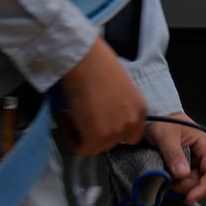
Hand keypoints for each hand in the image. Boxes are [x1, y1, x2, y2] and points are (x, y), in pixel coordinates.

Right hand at [57, 36, 146, 155]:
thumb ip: (119, 105)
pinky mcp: (96, 138)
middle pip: (113, 142)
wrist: (83, 57)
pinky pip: (80, 148)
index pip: (131, 134)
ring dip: (82, 133)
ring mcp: (115, 132)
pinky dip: (70, 135)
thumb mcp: (120, 87)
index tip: (98, 121)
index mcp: (140, 108)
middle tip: (83, 117)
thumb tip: (104, 114)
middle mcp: (131, 122)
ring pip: (96, 147)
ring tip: (72, 113)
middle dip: (97, 132)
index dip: (113, 129)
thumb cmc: (97, 62)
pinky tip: (65, 116)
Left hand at [144, 113, 205, 205]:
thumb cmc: (162, 120)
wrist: (153, 116)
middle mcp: (199, 154)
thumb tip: (182, 174)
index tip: (191, 198)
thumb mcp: (166, 136)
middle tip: (172, 186)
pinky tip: (167, 180)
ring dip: (180, 186)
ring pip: (191, 181)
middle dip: (188, 187)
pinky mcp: (181, 165)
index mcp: (202, 145)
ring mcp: (191, 160)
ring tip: (166, 181)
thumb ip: (174, 154)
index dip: (204, 188)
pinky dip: (175, 183)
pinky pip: (182, 179)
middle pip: (201, 180)